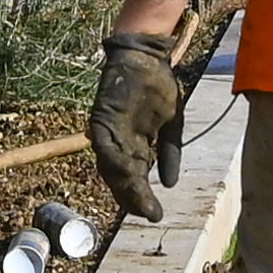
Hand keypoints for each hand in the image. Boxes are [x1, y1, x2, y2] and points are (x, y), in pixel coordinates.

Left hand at [89, 32, 189, 222]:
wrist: (147, 58)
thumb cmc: (160, 88)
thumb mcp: (173, 125)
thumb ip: (170, 153)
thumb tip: (170, 184)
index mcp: (136, 147)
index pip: (137, 179)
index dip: (144, 197)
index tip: (156, 215)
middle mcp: (119, 144)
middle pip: (122, 178)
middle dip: (134, 197)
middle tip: (146, 213)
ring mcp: (108, 132)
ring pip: (111, 166)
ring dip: (123, 184)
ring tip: (137, 200)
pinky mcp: (100, 119)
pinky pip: (103, 144)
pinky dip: (111, 159)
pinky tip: (124, 173)